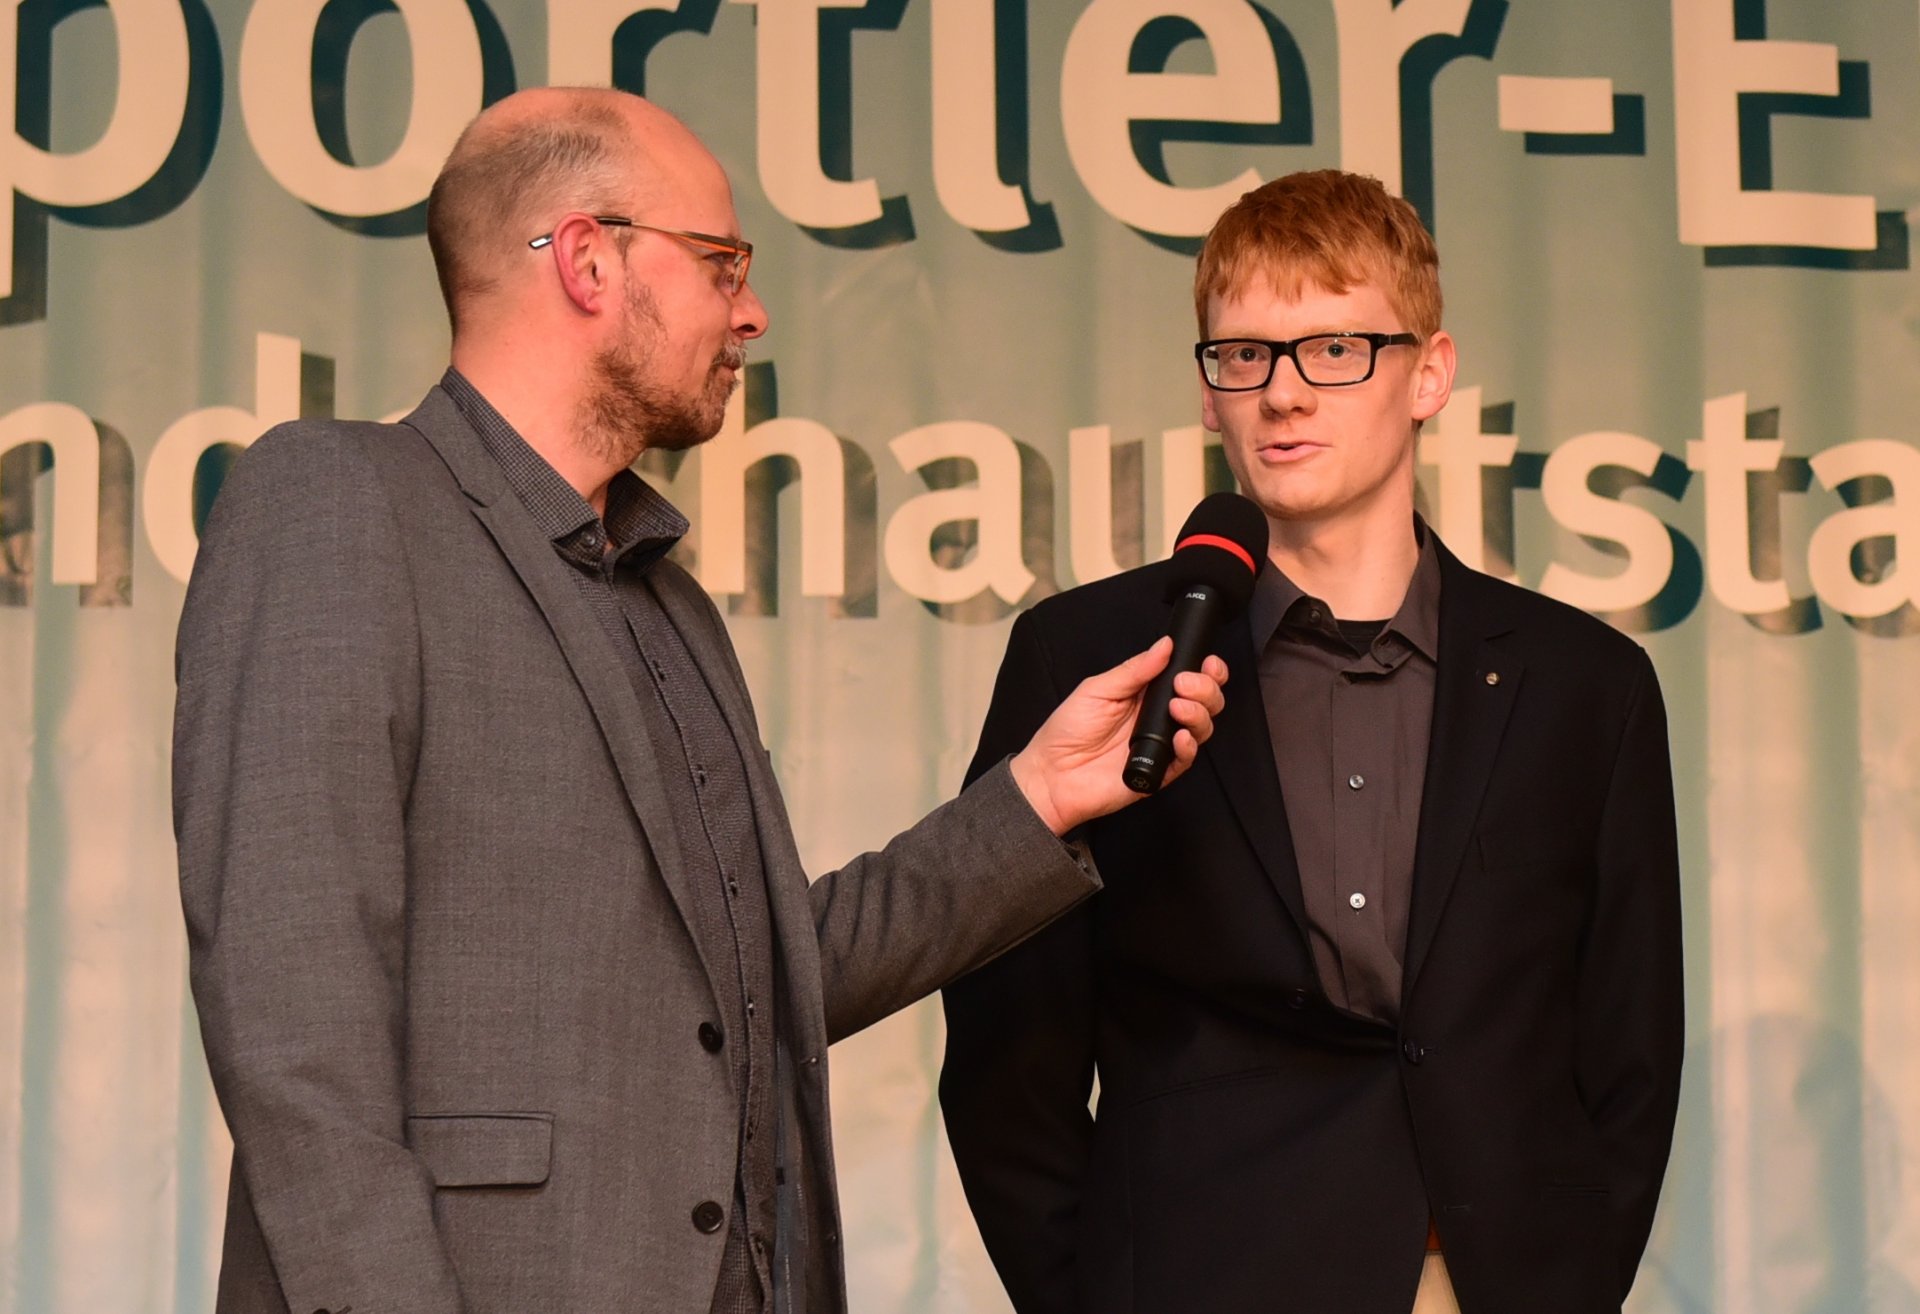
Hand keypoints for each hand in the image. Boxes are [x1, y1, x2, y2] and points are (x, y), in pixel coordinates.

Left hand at [1008, 636, 1227, 834]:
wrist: (1050, 774)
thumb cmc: (1067, 731)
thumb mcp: (1098, 689)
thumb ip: (1134, 670)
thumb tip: (1164, 645)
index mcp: (1146, 693)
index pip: (1187, 678)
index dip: (1205, 670)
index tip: (1207, 662)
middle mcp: (1159, 717)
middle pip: (1203, 701)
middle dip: (1205, 689)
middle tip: (1186, 684)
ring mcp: (1161, 744)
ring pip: (1201, 728)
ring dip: (1198, 713)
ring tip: (1178, 707)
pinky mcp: (1160, 771)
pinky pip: (1186, 760)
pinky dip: (1188, 746)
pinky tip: (1179, 737)